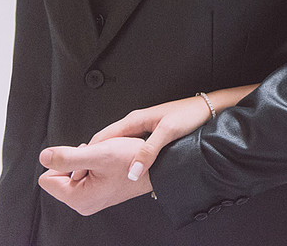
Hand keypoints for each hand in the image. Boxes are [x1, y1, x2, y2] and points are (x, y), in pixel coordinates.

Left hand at [38, 138, 152, 215]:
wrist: (158, 165)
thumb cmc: (133, 160)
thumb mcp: (98, 153)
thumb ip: (67, 156)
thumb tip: (44, 157)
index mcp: (78, 198)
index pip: (47, 178)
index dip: (63, 162)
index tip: (85, 159)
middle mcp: (82, 204)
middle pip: (59, 177)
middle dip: (76, 162)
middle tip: (98, 158)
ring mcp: (90, 200)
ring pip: (72, 175)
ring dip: (86, 162)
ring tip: (106, 160)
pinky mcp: (98, 194)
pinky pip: (84, 177)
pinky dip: (93, 166)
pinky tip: (108, 164)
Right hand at [86, 96, 213, 182]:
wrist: (207, 108)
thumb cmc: (190, 115)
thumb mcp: (168, 132)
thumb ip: (149, 152)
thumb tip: (132, 172)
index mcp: (134, 120)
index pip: (102, 138)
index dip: (88, 154)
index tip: (79, 171)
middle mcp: (135, 123)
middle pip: (107, 143)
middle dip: (94, 159)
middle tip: (86, 178)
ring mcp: (142, 128)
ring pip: (118, 146)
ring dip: (109, 159)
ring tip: (101, 176)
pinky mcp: (150, 133)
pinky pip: (129, 147)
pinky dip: (122, 158)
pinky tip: (124, 168)